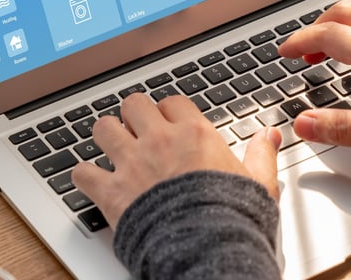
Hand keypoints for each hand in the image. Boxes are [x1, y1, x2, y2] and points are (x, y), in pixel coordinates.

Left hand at [72, 94, 281, 228]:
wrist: (206, 249)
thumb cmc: (232, 219)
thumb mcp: (259, 184)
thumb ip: (261, 155)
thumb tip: (268, 135)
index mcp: (195, 134)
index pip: (172, 102)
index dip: (168, 111)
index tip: (169, 123)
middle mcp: (160, 141)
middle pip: (134, 104)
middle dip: (133, 116)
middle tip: (137, 130)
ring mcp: (132, 163)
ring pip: (103, 128)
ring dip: (106, 137)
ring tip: (112, 148)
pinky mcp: (111, 191)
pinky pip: (82, 172)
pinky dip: (84, 176)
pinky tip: (92, 180)